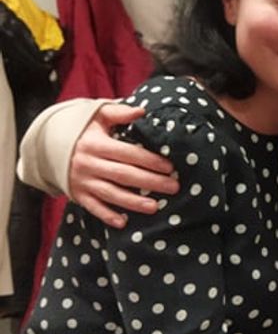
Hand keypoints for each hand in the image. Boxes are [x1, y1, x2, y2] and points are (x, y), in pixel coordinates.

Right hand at [69, 103, 178, 226]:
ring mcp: (82, 181)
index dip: (150, 161)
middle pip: (124, 175)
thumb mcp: (96, 115)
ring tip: (155, 207)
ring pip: (111, 193)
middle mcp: (89, 164)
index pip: (128, 153)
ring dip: (133, 202)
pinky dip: (107, 216)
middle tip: (173, 187)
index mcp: (96, 144)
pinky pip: (93, 207)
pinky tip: (123, 223)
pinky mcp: (77, 194)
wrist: (47, 146)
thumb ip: (118, 112)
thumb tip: (141, 111)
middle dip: (150, 182)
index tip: (169, 167)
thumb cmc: (82, 130)